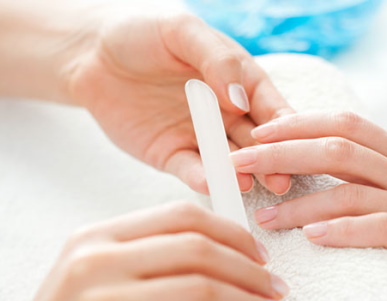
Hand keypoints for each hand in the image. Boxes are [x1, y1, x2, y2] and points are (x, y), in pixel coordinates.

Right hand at [0, 202, 289, 300]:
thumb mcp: (92, 282)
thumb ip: (146, 261)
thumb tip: (219, 258)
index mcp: (94, 240)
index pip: (180, 217)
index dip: (230, 232)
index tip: (256, 252)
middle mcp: (97, 265)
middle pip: (199, 250)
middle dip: (251, 269)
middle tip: (274, 286)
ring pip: (206, 290)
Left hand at [67, 11, 293, 194]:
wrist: (90, 54)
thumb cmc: (141, 32)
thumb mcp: (183, 32)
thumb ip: (217, 60)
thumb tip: (241, 100)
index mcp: (239, 82)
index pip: (271, 108)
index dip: (285, 127)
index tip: (295, 144)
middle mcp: (226, 114)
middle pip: (257, 142)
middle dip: (271, 161)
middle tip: (282, 179)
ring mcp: (200, 137)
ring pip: (228, 161)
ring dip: (240, 174)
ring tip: (248, 182)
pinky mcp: (172, 155)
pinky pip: (192, 170)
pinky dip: (203, 178)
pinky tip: (214, 183)